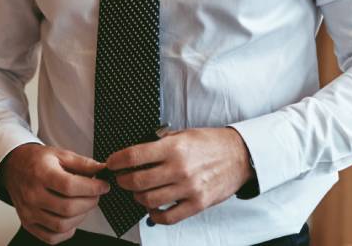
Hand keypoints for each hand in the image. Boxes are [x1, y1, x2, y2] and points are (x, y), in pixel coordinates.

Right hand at [1, 143, 109, 243]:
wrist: (14, 168)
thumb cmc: (39, 160)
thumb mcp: (60, 154)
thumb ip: (82, 163)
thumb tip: (102, 169)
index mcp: (41, 174)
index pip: (70, 186)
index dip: (91, 188)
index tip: (104, 185)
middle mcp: (33, 195)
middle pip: (68, 208)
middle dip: (90, 202)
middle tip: (97, 194)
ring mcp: (29, 212)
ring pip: (61, 226)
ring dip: (81, 217)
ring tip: (85, 204)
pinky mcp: (28, 224)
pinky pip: (51, 237)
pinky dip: (67, 231)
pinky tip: (72, 218)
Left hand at [107, 127, 251, 225]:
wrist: (239, 155)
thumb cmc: (210, 142)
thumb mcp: (184, 133)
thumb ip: (162, 141)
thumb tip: (138, 152)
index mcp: (174, 146)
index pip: (135, 155)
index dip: (117, 160)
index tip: (112, 162)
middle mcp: (179, 168)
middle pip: (137, 181)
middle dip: (122, 180)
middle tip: (121, 178)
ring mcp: (188, 188)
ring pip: (148, 200)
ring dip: (136, 196)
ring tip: (136, 191)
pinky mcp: (196, 204)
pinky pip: (167, 217)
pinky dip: (154, 215)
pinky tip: (151, 207)